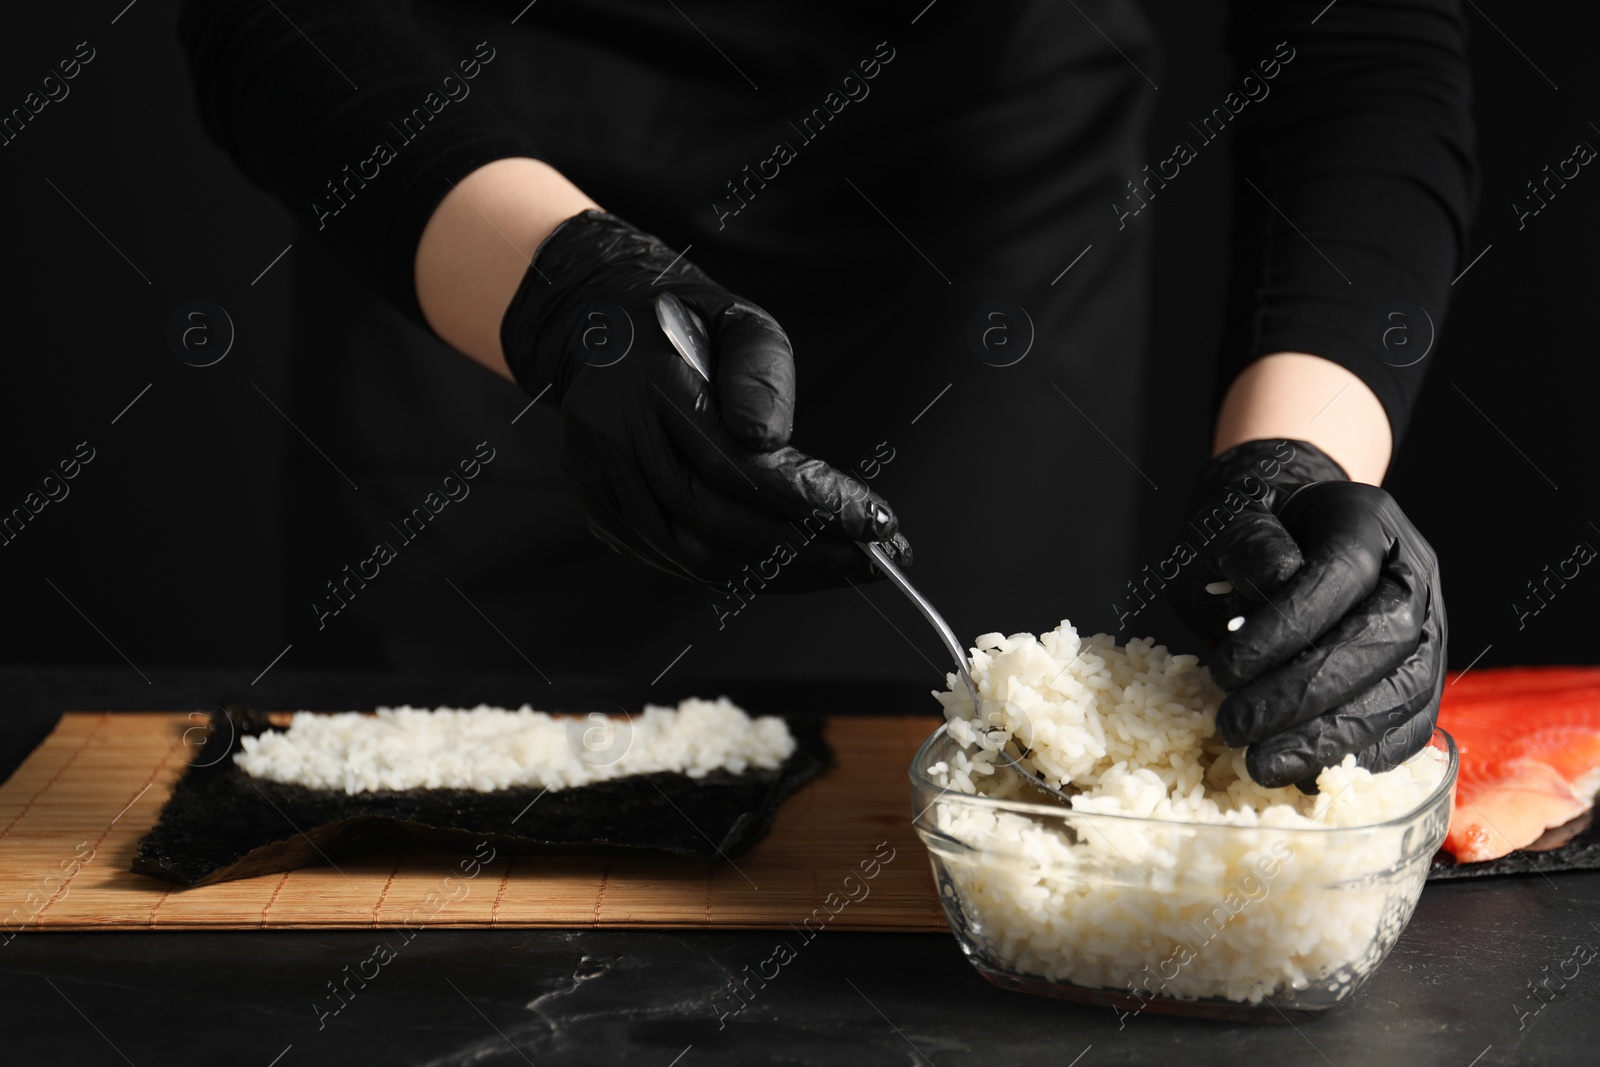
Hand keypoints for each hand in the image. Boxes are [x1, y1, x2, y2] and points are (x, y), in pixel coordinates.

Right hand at [499, 210, 907, 588]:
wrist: (603, 331)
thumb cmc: (685, 325)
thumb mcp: (738, 318)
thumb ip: (760, 369)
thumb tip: (768, 438)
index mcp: (646, 386)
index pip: (735, 465)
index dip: (809, 501)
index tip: (874, 518)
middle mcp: (614, 443)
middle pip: (718, 521)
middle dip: (808, 547)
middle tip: (874, 554)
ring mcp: (602, 487)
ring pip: (699, 556)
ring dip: (782, 571)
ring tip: (844, 566)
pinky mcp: (605, 516)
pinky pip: (682, 563)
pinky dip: (745, 572)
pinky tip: (793, 566)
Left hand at [1170, 439, 1445, 789]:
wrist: (1286, 536)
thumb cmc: (1251, 536)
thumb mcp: (1227, 522)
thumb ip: (1244, 545)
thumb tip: (1273, 583)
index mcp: (1367, 520)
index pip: (1340, 574)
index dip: (1285, 630)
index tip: (1224, 673)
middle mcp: (1413, 571)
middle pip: (1382, 638)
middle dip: (1305, 695)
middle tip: (1236, 730)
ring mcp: (1431, 625)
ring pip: (1406, 689)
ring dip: (1333, 738)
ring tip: (1263, 764)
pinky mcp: (1426, 674)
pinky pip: (1415, 724)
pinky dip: (1366, 756)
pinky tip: (1310, 773)